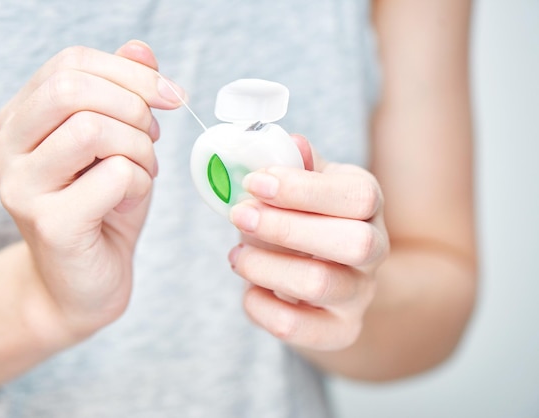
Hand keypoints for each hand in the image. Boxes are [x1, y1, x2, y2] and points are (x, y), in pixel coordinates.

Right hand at [0, 41, 185, 338]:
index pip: (71, 64)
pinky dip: (141, 183)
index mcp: (18, 120)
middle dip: (134, 107)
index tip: (171, 96)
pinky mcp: (49, 223)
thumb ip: (124, 94)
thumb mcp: (119, 145)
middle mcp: (4, 149)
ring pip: (93, 129)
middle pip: (72, 88)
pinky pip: (115, 175)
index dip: (131, 72)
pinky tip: (131, 202)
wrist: (84, 284)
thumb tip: (141, 49)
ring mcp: (20, 187)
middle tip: (152, 139)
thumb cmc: (103, 209)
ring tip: (143, 174)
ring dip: (140, 149)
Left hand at [228, 137, 388, 350]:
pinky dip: (259, 306)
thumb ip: (300, 165)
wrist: (335, 280)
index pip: (358, 196)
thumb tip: (290, 143)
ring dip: (264, 265)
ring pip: (319, 284)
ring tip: (237, 254)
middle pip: (353, 243)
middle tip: (239, 215)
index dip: (302, 189)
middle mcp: (375, 251)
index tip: (254, 182)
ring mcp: (359, 296)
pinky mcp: (338, 332)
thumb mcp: (313, 183)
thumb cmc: (312, 220)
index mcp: (368, 205)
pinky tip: (250, 288)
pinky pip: (296, 327)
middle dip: (285, 228)